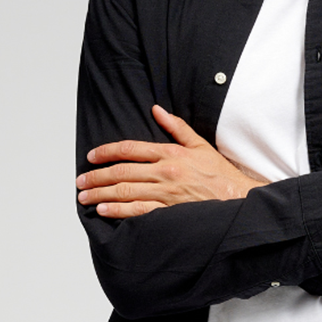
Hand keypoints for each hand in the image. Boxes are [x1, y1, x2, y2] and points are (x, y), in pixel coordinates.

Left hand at [78, 105, 261, 217]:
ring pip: (125, 191)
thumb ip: (177, 127)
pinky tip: (104, 210)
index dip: (107, 151)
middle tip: (80, 182)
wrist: (241, 200)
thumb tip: (157, 109)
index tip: (91, 157)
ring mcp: (167, 193)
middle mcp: (165, 171)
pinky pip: (138, 211)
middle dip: (96, 176)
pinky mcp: (170, 211)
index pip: (130, 148)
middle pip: (122, 171)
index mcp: (170, 153)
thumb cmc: (221, 175)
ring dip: (101, 194)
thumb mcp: (200, 145)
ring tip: (85, 197)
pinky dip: (119, 210)